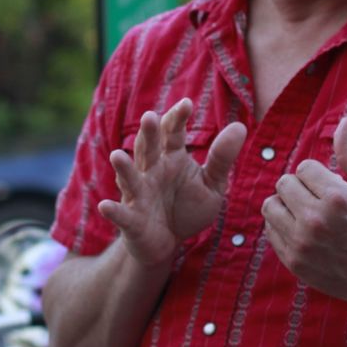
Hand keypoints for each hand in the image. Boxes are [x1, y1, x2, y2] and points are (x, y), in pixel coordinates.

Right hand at [98, 99, 246, 267]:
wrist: (168, 243)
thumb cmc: (187, 207)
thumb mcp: (211, 184)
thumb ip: (222, 158)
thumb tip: (240, 126)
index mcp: (171, 158)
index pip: (173, 133)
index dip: (178, 118)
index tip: (187, 104)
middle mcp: (152, 171)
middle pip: (148, 148)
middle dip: (148, 134)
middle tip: (149, 117)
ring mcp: (139, 195)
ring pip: (130, 178)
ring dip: (124, 168)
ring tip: (117, 155)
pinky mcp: (132, 221)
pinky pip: (122, 215)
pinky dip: (114, 211)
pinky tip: (105, 206)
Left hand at [261, 115, 346, 304]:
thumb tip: (344, 120)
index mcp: (336, 197)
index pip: (303, 167)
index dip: (316, 174)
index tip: (329, 187)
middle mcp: (316, 219)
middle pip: (283, 183)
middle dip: (299, 187)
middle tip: (315, 198)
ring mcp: (303, 242)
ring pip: (270, 206)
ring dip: (285, 205)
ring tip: (304, 212)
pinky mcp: (294, 261)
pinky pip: (270, 232)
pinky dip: (281, 227)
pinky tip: (301, 230)